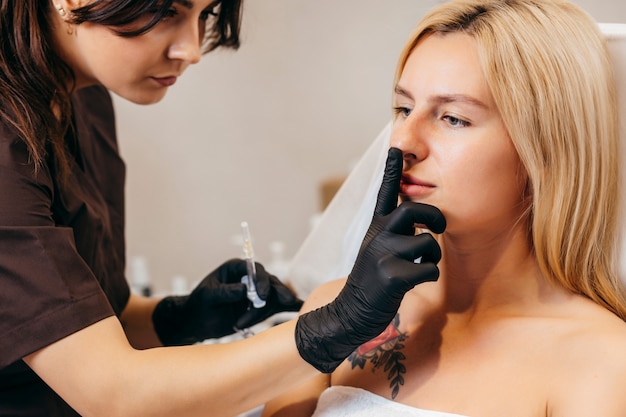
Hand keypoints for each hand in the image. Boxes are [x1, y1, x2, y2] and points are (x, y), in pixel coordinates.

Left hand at [152, 259, 302, 344]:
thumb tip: (243, 290)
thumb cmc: (199, 304)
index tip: (261, 295)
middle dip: (275, 294)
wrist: (197, 322)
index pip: (255, 269)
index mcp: (237, 268)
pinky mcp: (261, 307)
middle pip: (270, 283)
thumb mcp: (208, 295)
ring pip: (273, 299)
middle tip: (284, 302)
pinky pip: (278, 306)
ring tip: (241, 323)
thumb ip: (225, 291)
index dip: (262, 280)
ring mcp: (257, 293)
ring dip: (262, 312)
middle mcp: (250, 279)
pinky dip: (289, 308)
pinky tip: (302, 310)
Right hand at [295, 147, 445, 372]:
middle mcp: (378, 236)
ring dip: (431, 256)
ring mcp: (383, 255)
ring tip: (418, 266)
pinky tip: (414, 282)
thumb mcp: (378, 248)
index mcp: (376, 227)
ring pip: (427, 244)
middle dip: (434, 217)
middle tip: (439, 225)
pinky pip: (429, 269)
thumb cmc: (373, 279)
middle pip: (413, 210)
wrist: (352, 311)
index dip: (390, 170)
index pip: (384, 193)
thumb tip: (417, 219)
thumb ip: (393, 231)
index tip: (394, 148)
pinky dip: (428, 276)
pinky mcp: (392, 276)